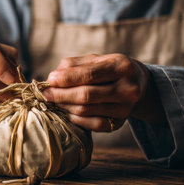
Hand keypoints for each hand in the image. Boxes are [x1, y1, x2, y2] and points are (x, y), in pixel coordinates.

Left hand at [43, 54, 165, 131]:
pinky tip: (68, 111)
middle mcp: (128, 89)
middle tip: (45, 94)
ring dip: (65, 106)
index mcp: (121, 67)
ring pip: (86, 111)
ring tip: (54, 101)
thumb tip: (52, 78)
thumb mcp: (96, 59)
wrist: (137, 84)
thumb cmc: (109, 69)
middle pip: (87, 95)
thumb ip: (74, 65)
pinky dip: (76, 119)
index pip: (89, 75)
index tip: (49, 80)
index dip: (66, 79)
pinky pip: (92, 125)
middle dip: (61, 95)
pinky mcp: (119, 123)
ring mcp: (126, 108)